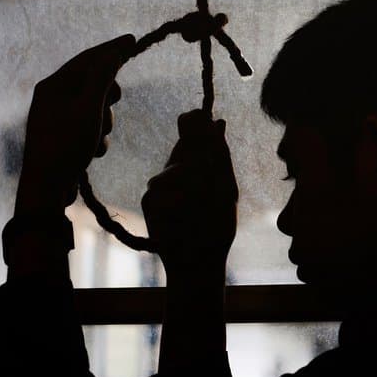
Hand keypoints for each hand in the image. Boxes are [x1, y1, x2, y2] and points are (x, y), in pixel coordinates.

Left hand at [16, 34, 134, 213]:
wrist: (46, 187)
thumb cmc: (66, 144)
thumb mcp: (89, 108)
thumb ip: (102, 78)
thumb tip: (113, 53)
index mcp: (54, 85)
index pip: (87, 58)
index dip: (112, 49)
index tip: (133, 40)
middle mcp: (53, 97)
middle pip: (92, 82)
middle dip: (107, 94)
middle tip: (116, 100)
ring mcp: (58, 117)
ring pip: (94, 107)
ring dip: (104, 120)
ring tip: (98, 137)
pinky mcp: (64, 136)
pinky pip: (89, 126)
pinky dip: (96, 136)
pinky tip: (93, 151)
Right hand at [142, 110, 238, 268]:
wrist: (200, 259)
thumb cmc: (217, 225)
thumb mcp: (225, 189)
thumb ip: (219, 157)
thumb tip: (217, 121)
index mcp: (201, 164)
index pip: (195, 133)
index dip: (194, 121)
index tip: (198, 117)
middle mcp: (180, 169)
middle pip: (185, 145)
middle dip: (196, 149)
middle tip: (208, 162)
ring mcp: (163, 184)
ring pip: (174, 167)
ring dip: (191, 180)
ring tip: (202, 200)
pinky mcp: (150, 199)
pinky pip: (160, 188)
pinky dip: (176, 199)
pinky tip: (184, 213)